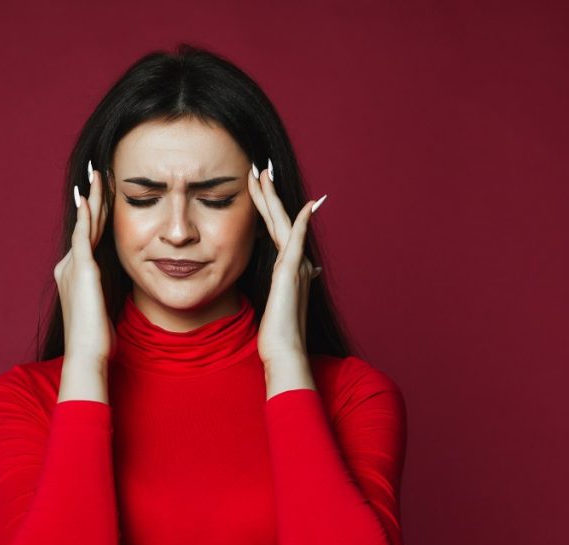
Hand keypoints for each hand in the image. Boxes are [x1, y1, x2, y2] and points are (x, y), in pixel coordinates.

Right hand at [54, 160, 115, 363]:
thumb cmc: (97, 340)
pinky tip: (87, 197)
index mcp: (75, 275)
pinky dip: (86, 215)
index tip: (103, 196)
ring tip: (97, 174)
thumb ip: (106, 295)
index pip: (90, 238)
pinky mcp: (81, 269)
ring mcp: (73, 266)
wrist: (86, 353)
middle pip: (88, 225)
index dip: (98, 216)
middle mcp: (69, 266)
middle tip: (97, 173)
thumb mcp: (104, 311)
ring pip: (86, 224)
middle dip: (93, 198)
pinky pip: (83, 235)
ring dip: (93, 198)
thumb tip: (114, 294)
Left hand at [247, 158, 325, 365]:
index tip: (261, 188)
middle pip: (281, 220)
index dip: (269, 208)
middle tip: (261, 168)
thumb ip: (286, 287)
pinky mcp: (292, 274)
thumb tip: (307, 273)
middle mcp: (296, 264)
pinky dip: (302, 223)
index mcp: (289, 269)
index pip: (278, 230)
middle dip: (270, 193)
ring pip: (285, 223)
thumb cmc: (277, 335)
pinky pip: (298, 241)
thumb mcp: (278, 305)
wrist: (284, 352)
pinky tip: (304, 206)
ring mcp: (296, 267)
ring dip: (274, 198)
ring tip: (262, 174)